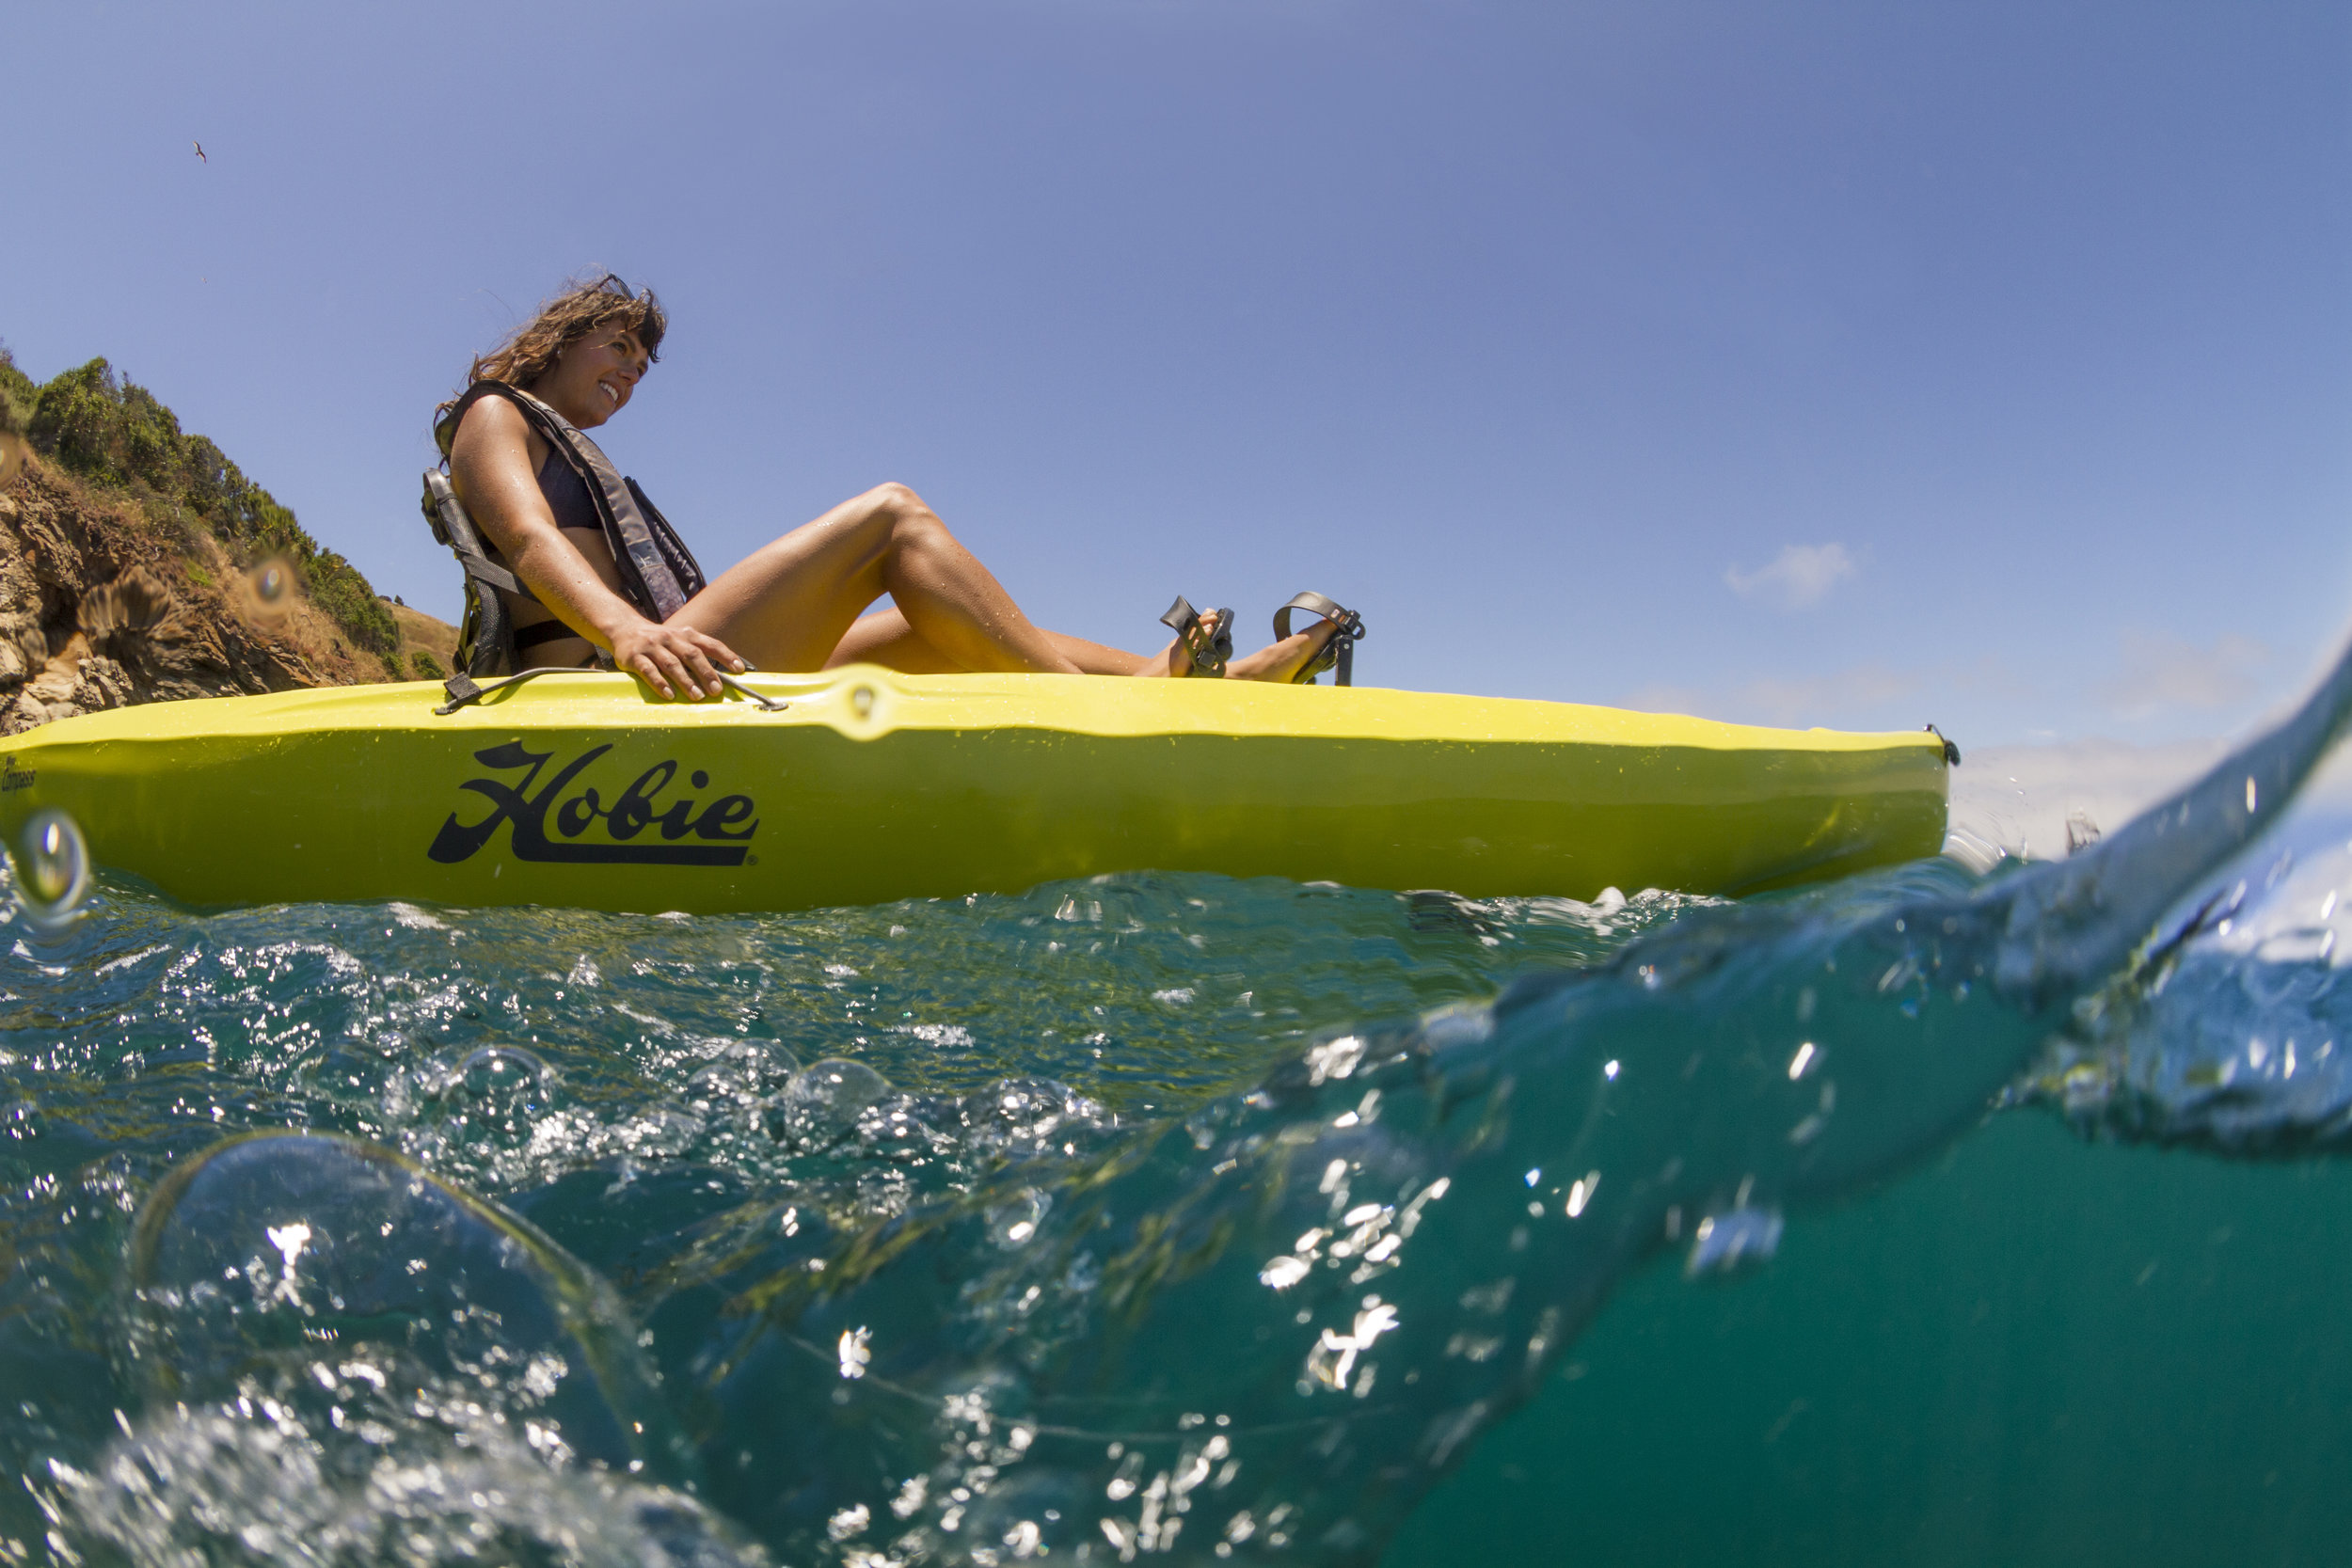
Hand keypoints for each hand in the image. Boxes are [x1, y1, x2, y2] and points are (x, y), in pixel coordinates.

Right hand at [609, 618, 746, 700]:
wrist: (624, 628)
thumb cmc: (659, 641)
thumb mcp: (679, 640)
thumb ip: (697, 654)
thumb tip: (721, 676)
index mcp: (685, 635)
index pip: (709, 644)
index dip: (726, 655)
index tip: (739, 669)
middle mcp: (670, 638)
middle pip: (692, 655)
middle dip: (706, 673)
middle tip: (717, 690)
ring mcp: (652, 647)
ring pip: (672, 664)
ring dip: (686, 681)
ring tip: (697, 696)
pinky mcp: (635, 657)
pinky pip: (649, 671)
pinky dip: (660, 683)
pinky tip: (669, 695)